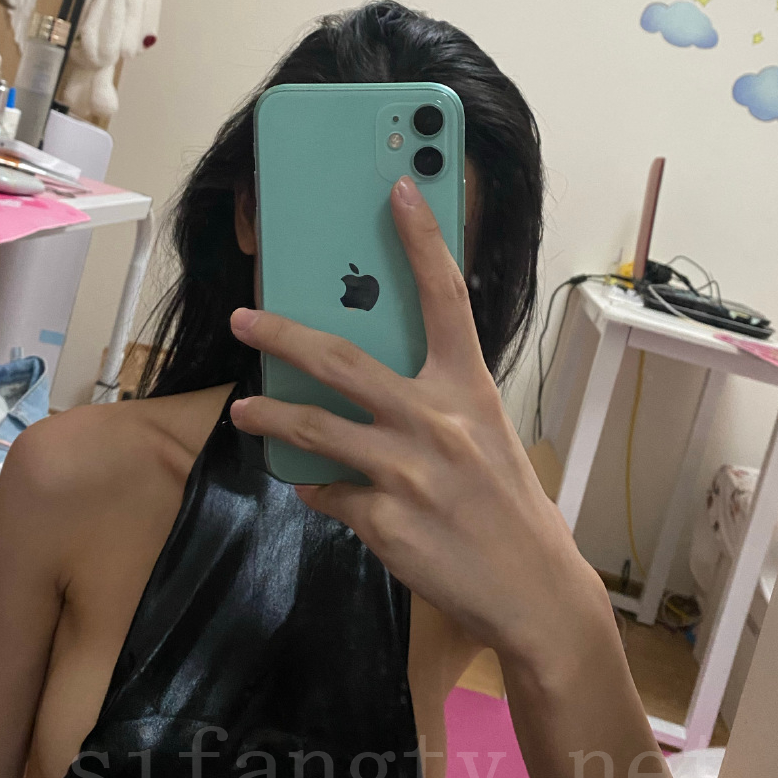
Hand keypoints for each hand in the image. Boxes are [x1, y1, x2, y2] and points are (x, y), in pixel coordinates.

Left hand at [229, 173, 602, 663]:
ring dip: (271, 415)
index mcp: (469, 388)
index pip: (446, 296)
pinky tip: (317, 490)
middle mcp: (438, 420)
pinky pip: (329, 494)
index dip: (422, 238)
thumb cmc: (506, 504)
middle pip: (343, 360)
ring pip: (315, 429)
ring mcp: (409, 472)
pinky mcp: (385, 522)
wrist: (532, 589)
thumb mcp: (484, 434)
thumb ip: (433, 400)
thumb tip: (366, 379)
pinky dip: (317, 490)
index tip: (399, 188)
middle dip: (283, 333)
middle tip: (245, 318)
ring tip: (245, 410)